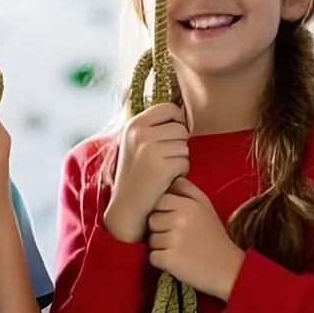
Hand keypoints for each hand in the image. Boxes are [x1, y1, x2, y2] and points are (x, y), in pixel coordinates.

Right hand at [102, 102, 189, 240]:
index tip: (172, 135)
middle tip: (164, 159)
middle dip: (179, 144)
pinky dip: (181, 172)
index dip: (177, 121)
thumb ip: (153, 126)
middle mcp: (140, 133)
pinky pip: (185, 162)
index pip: (169, 108)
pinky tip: (166, 178)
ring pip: (185, 146)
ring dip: (180, 158)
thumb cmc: (136, 173)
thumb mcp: (135, 142)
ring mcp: (150, 148)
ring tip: (163, 169)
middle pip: (180, 129)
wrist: (128, 204)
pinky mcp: (161, 165)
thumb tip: (179, 110)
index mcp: (134, 124)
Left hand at [145, 179, 244, 299]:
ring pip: (150, 240)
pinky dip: (161, 261)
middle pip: (151, 220)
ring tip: (178, 249)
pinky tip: (176, 261)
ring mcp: (173, 240)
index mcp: (188, 205)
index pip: (159, 201)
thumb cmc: (214, 236)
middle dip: (160, 229)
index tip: (173, 220)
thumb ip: (187, 189)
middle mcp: (179, 219)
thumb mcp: (206, 206)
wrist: (228, 269)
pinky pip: (152, 257)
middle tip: (177, 237)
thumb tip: (170, 178)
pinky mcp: (168, 260)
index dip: (163, 211)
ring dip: (160, 246)